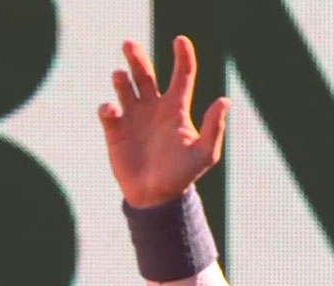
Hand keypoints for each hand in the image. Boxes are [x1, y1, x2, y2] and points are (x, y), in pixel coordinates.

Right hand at [98, 36, 229, 208]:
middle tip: (129, 44)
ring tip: (120, 76)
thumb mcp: (204, 153)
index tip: (180, 40)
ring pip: (125, 87)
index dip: (182, 57)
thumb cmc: (183, 174)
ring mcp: (134, 117)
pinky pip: (108, 111)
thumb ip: (214, 127)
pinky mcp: (115, 129)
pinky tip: (112, 111)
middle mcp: (154, 108)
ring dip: (122, 78)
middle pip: (146, 74)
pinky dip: (108, 107)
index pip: (182, 76)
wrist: (157, 197)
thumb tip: (225, 100)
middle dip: (137, 58)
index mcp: (176, 110)